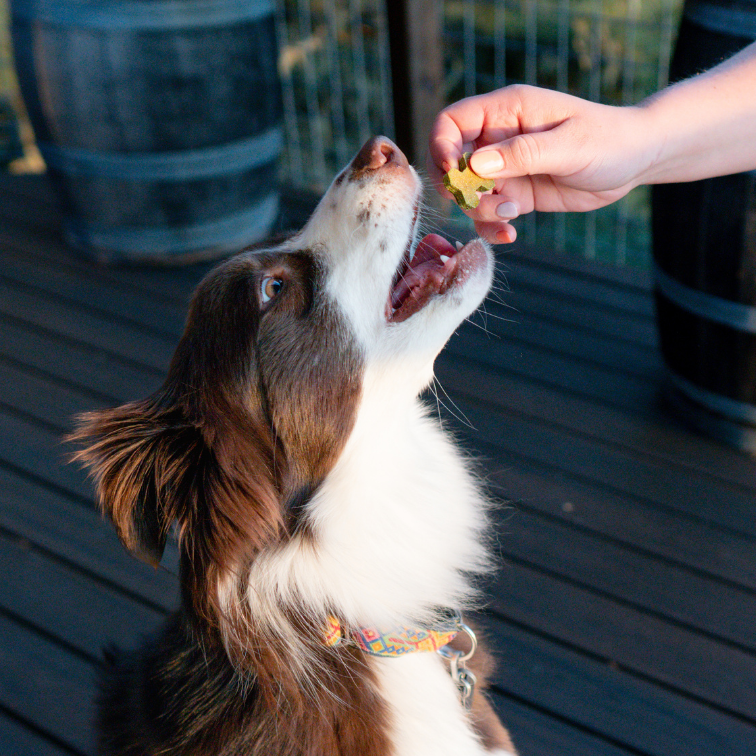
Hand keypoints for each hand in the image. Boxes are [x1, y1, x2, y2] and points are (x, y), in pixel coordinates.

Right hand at [429, 85, 650, 242]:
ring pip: (468, 193)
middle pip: (452, 162)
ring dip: (481, 210)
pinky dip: (492, 226)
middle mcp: (498, 138)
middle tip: (486, 201)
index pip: (452, 121)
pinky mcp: (515, 194)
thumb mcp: (569, 145)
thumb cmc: (608, 140)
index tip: (452, 173)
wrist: (634, 161)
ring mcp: (505, 168)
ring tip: (513, 215)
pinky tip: (511, 233)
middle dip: (460, 188)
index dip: (442, 146)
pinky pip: (488, 213)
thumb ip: (523, 153)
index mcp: (507, 111)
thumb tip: (475, 165)